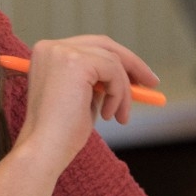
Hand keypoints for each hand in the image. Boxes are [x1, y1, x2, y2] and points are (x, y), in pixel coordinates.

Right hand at [14, 36, 158, 172]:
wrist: (44, 150)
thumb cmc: (60, 133)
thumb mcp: (80, 98)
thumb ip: (97, 81)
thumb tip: (127, 76)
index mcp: (47, 53)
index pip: (90, 46)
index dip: (117, 59)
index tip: (138, 77)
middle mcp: (51, 47)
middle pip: (104, 44)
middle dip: (131, 64)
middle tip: (151, 83)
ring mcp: (62, 52)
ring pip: (112, 60)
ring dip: (123, 91)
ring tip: (120, 117)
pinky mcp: (76, 62)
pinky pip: (114, 71)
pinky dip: (119, 94)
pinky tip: (109, 115)